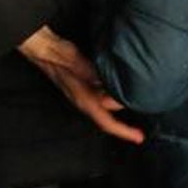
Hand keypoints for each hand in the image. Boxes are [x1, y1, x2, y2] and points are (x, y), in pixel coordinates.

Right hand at [17, 26, 144, 143]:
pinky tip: (121, 88)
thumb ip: (94, 76)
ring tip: (137, 103)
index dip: (124, 131)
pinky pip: (102, 97)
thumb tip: (110, 86)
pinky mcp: (84, 88)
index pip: (106, 122)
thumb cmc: (60, 57)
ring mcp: (84, 95)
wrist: (45, 51)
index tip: (138, 137)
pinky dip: (113, 96)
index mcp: (84, 100)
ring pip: (106, 107)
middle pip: (109, 117)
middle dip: (125, 119)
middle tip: (143, 118)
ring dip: (120, 106)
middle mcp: (84, 101)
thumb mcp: (79, 64)